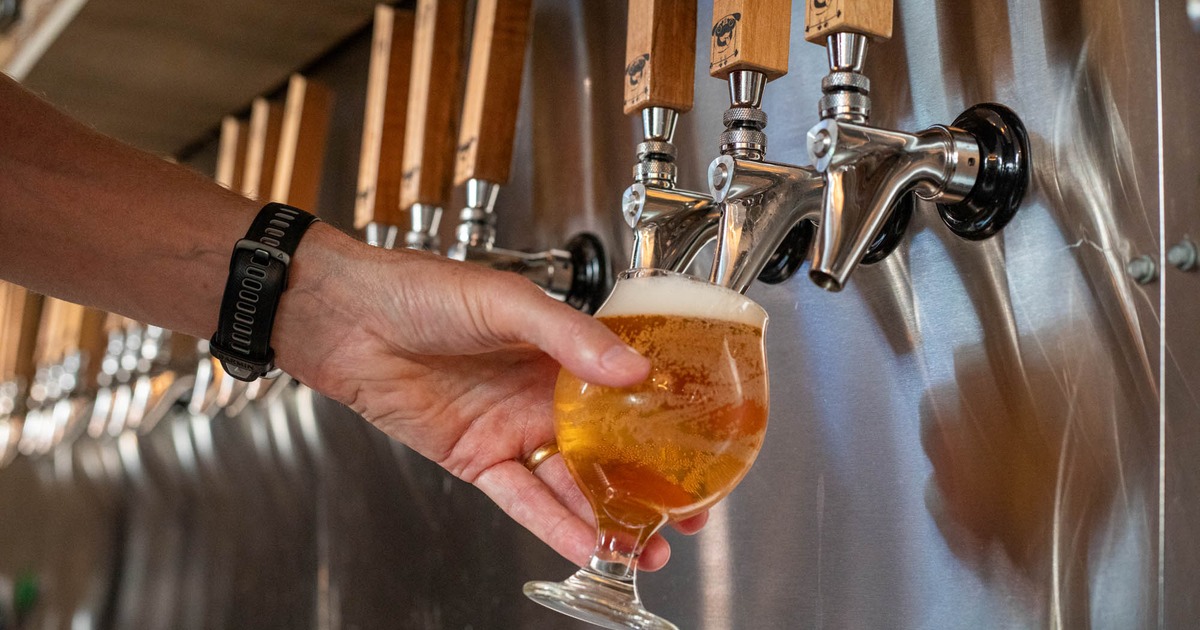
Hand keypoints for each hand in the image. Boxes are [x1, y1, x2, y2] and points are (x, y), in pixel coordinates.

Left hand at [274, 225, 707, 569]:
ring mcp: (512, 429)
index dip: (667, 422)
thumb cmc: (420, 289)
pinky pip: (523, 498)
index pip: (630, 391)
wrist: (347, 317)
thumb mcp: (506, 301)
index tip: (702, 449)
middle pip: (610, 448)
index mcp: (562, 350)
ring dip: (608, 517)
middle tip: (686, 516)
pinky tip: (586, 542)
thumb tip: (631, 368)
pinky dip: (553, 523)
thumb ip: (570, 336)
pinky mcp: (478, 458)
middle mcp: (543, 393)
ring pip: (572, 482)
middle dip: (648, 485)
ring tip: (646, 547)